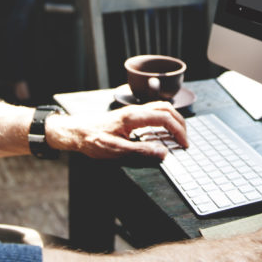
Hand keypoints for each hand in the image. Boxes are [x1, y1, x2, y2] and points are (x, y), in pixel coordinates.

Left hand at [45, 102, 187, 158]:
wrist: (76, 131)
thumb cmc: (92, 140)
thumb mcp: (116, 150)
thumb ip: (141, 151)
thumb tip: (163, 153)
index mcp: (133, 117)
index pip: (164, 117)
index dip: (178, 131)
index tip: (184, 144)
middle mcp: (135, 110)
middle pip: (166, 109)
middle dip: (180, 124)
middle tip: (186, 141)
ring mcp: (133, 111)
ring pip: (161, 108)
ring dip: (173, 120)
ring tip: (179, 136)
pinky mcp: (130, 116)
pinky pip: (153, 112)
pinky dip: (165, 120)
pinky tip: (164, 132)